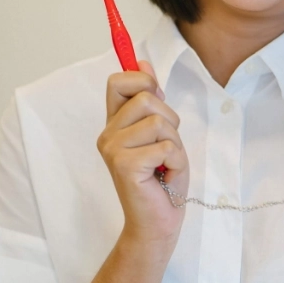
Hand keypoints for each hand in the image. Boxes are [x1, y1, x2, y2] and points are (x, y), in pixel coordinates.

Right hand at [97, 60, 189, 253]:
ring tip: (164, 162)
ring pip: (158, 121)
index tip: (155, 95)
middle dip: (170, 119)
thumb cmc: (162, 177)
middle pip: (146, 98)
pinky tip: (165, 175)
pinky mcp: (124, 165)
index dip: (142, 80)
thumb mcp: (162, 131)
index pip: (118, 80)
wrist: (158, 221)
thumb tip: (142, 61)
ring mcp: (113, 149)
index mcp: (115, 122)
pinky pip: (165, 146)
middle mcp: (108, 134)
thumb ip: (151, 99)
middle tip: (165, 145)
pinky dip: (176, 160)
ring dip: (174, 141)